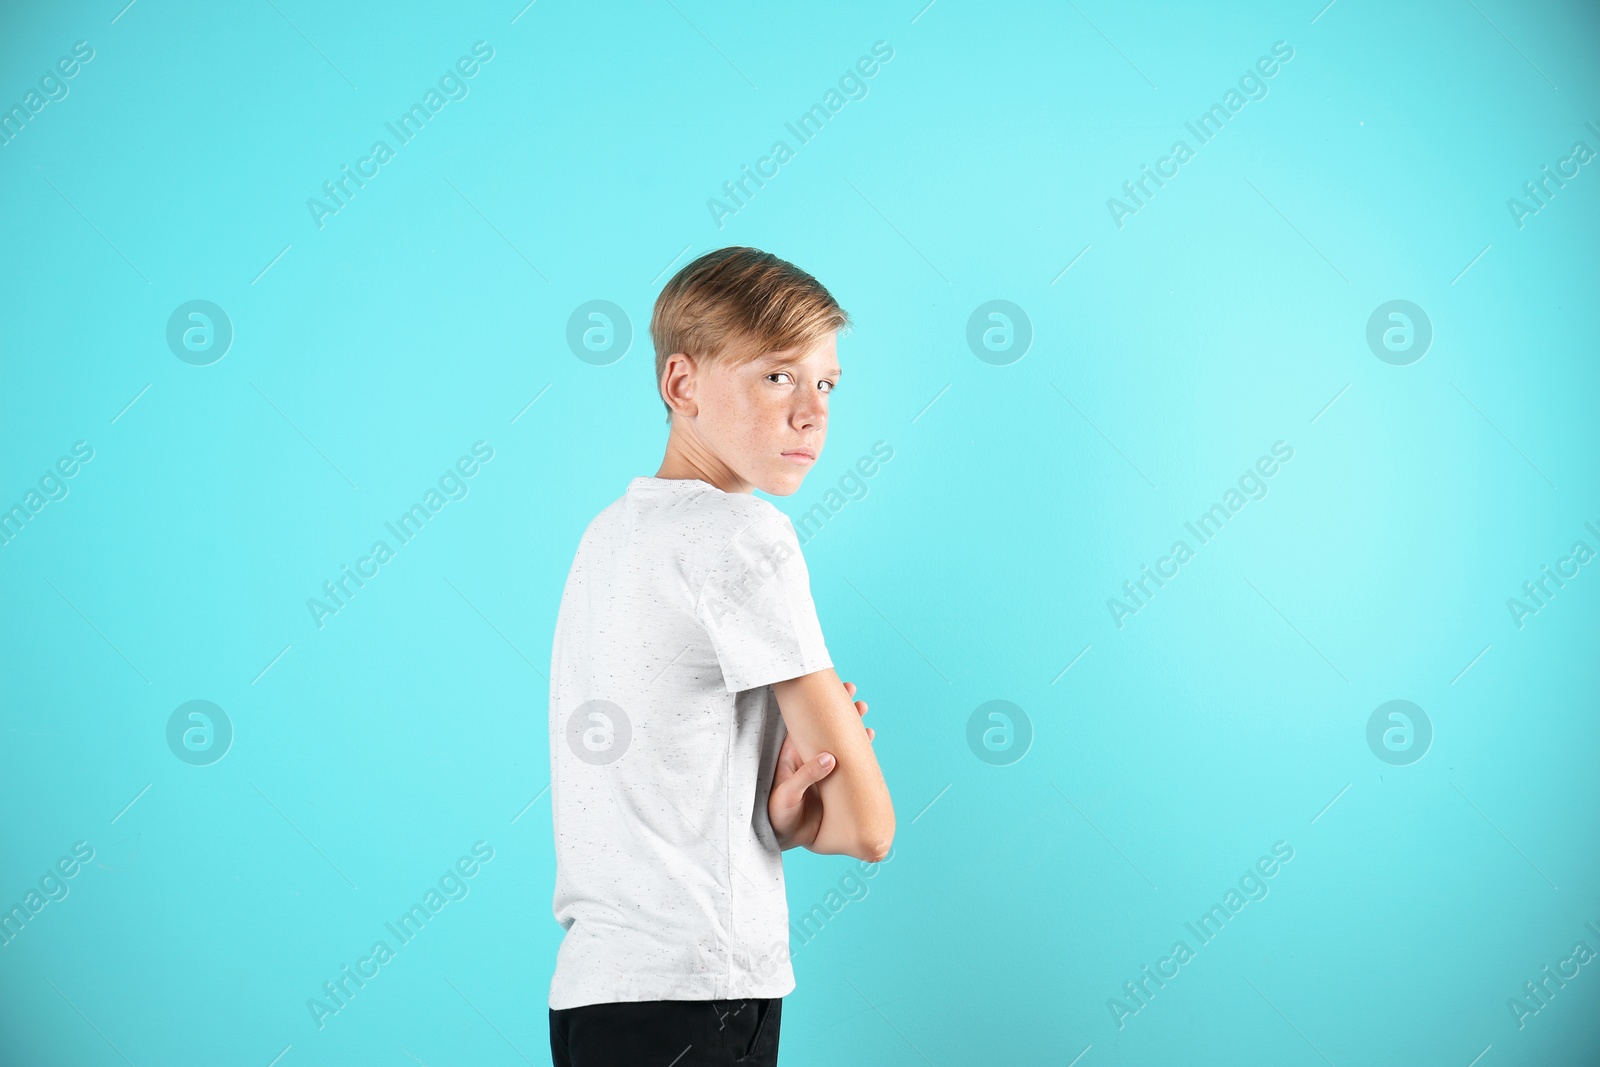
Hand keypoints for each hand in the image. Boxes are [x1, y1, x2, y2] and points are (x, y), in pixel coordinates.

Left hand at [768, 680, 872, 850]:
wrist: (788, 838)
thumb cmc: (778, 815)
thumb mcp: (787, 795)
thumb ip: (806, 776)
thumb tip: (830, 758)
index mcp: (794, 754)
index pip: (806, 723)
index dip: (817, 706)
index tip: (830, 691)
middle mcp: (810, 756)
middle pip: (825, 727)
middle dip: (838, 709)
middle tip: (852, 692)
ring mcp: (825, 767)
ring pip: (840, 741)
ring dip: (851, 725)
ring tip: (863, 710)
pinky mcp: (837, 781)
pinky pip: (851, 762)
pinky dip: (861, 749)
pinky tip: (868, 737)